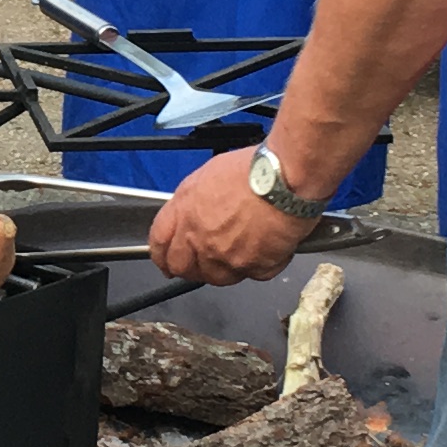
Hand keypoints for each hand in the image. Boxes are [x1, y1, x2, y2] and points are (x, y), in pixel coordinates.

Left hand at [147, 147, 317, 286]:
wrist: (287, 180)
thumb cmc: (257, 169)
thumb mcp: (210, 174)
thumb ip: (195, 200)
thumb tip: (193, 211)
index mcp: (185, 211)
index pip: (159, 243)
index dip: (162, 255)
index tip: (166, 259)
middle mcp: (200, 238)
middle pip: (183, 267)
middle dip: (191, 267)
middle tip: (205, 260)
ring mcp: (225, 257)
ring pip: (217, 277)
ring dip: (227, 267)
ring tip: (244, 247)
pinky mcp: (253, 267)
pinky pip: (253, 274)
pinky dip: (261, 264)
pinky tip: (269, 246)